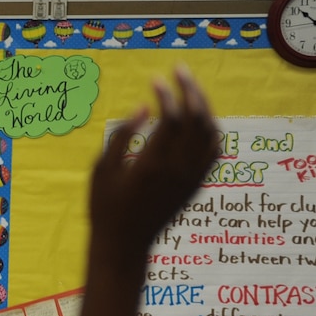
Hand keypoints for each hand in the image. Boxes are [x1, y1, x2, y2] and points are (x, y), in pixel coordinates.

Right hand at [92, 66, 218, 257]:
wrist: (124, 244)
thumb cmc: (105, 207)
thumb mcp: (102, 170)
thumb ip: (121, 136)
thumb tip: (141, 108)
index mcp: (152, 163)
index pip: (171, 117)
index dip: (165, 94)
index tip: (154, 80)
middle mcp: (178, 168)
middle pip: (196, 118)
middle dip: (190, 89)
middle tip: (180, 71)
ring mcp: (191, 176)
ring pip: (210, 132)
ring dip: (203, 106)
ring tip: (190, 90)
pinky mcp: (196, 184)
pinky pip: (214, 150)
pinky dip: (210, 129)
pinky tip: (199, 118)